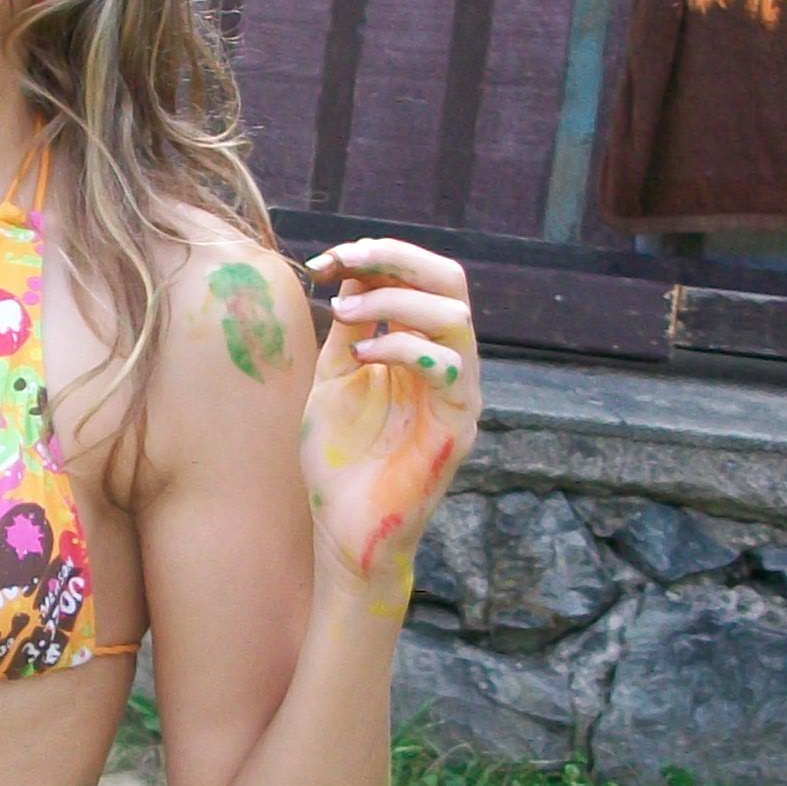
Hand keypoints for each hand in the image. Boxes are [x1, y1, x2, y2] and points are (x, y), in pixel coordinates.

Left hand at [300, 238, 478, 608]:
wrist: (342, 529)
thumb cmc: (338, 459)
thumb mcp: (336, 378)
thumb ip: (351, 329)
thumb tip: (354, 270)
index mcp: (420, 349)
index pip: (422, 278)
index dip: (379, 257)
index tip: (329, 258)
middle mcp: (448, 365)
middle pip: (450, 281)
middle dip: (396, 259)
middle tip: (346, 259)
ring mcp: (458, 395)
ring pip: (454, 315)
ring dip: (394, 301)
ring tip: (344, 312)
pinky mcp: (457, 427)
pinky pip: (449, 368)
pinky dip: (403, 349)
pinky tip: (363, 358)